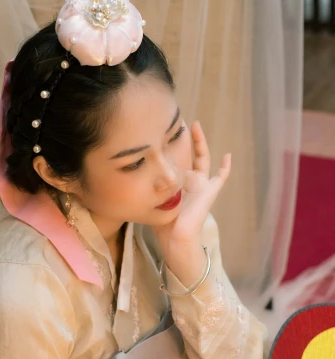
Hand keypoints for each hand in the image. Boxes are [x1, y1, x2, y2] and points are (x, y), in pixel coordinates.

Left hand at [154, 121, 230, 250]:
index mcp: (176, 183)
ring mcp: (201, 185)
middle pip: (189, 155)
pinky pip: (221, 177)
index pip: (173, 162)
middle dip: (185, 140)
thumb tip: (131, 175)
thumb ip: (148, 188)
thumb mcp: (153, 199)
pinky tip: (228, 155)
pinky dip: (226, 167)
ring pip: (203, 158)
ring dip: (200, 143)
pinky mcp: (210, 191)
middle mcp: (189, 181)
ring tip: (195, 126)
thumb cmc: (162, 222)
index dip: (169, 148)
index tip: (161, 132)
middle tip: (180, 123)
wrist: (176, 236)